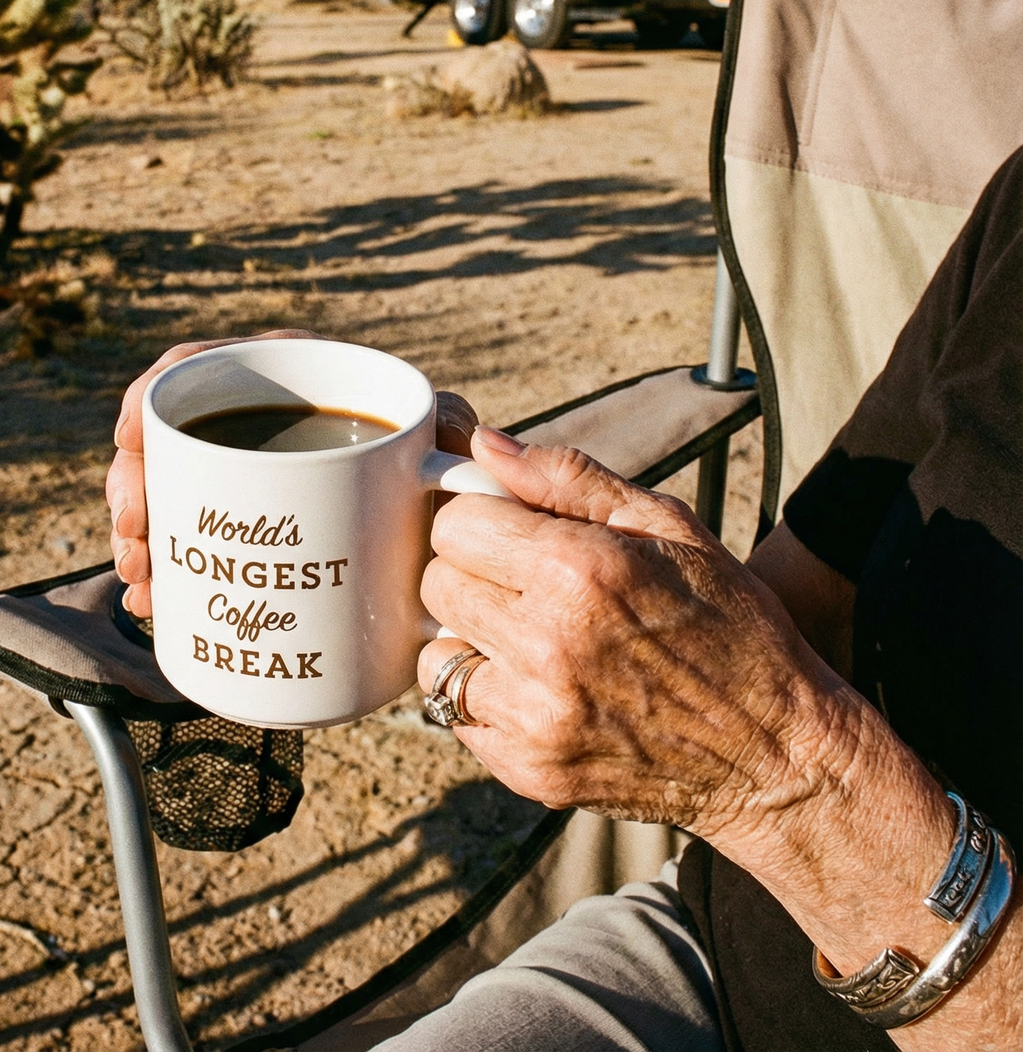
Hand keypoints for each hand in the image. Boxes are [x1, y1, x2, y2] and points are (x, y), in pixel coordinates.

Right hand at [106, 333, 479, 616]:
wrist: (433, 515)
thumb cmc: (438, 453)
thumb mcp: (444, 434)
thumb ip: (456, 433)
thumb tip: (464, 454)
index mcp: (288, 374)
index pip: (202, 364)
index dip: (154, 393)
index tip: (132, 435)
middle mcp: (253, 416)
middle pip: (170, 438)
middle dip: (135, 485)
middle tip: (138, 535)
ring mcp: (238, 471)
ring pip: (167, 490)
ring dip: (140, 535)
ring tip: (145, 583)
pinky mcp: (235, 521)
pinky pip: (183, 535)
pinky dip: (162, 568)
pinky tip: (154, 599)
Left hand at [417, 426, 863, 842]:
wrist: (778, 757)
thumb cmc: (730, 626)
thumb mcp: (668, 528)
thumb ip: (566, 478)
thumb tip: (484, 443)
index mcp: (578, 570)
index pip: (454, 524)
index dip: (479, 521)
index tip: (509, 532)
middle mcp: (546, 644)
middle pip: (437, 585)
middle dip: (472, 575)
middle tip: (526, 585)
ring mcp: (534, 716)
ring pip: (436, 655)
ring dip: (472, 642)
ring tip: (534, 641)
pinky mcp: (529, 770)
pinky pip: (458, 716)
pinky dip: (488, 699)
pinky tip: (545, 689)